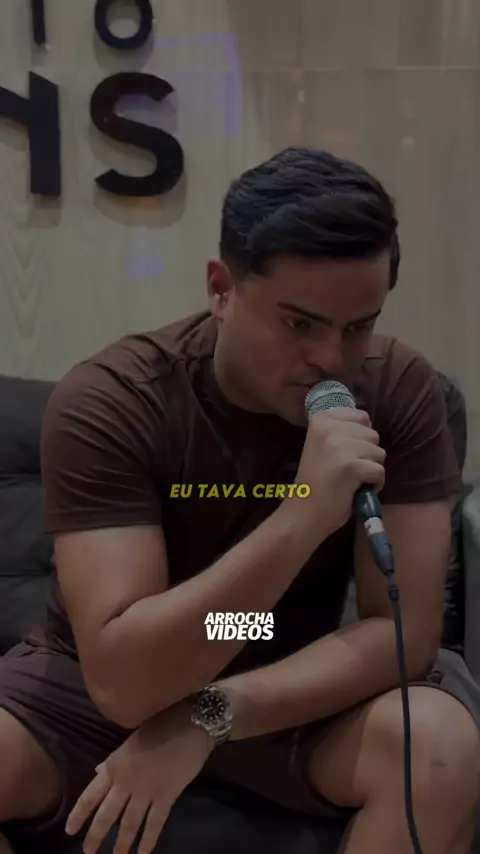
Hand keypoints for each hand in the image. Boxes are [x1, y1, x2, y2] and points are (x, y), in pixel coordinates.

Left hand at [65, 699, 213, 853]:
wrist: (189, 723)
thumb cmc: (159, 726)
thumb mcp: (130, 741)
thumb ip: (114, 761)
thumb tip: (97, 772)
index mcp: (115, 765)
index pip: (91, 795)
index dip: (79, 814)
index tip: (70, 831)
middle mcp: (126, 781)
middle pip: (107, 815)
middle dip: (96, 836)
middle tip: (88, 853)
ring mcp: (146, 790)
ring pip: (129, 824)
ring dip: (121, 844)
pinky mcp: (166, 796)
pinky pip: (155, 824)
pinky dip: (148, 841)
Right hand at [288, 407, 385, 539]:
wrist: (304, 513)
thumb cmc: (317, 481)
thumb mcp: (322, 444)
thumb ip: (342, 430)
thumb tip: (369, 426)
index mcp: (321, 419)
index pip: (362, 416)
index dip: (360, 437)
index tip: (343, 454)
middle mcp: (330, 428)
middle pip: (372, 434)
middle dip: (367, 454)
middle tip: (346, 470)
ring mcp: (340, 447)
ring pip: (379, 453)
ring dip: (371, 468)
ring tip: (351, 480)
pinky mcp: (352, 467)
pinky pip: (380, 471)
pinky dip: (374, 484)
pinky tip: (356, 490)